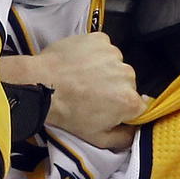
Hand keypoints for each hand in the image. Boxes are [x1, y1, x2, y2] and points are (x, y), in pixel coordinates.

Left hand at [0, 33, 149, 148]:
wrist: (42, 84)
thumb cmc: (68, 113)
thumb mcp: (97, 138)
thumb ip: (123, 139)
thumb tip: (134, 133)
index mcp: (130, 101)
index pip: (137, 106)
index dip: (123, 109)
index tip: (107, 109)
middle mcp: (128, 74)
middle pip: (127, 84)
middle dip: (113, 89)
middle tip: (89, 95)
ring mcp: (114, 54)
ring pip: (115, 65)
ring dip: (103, 70)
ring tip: (81, 78)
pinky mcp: (100, 39)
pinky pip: (103, 48)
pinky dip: (94, 54)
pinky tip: (79, 64)